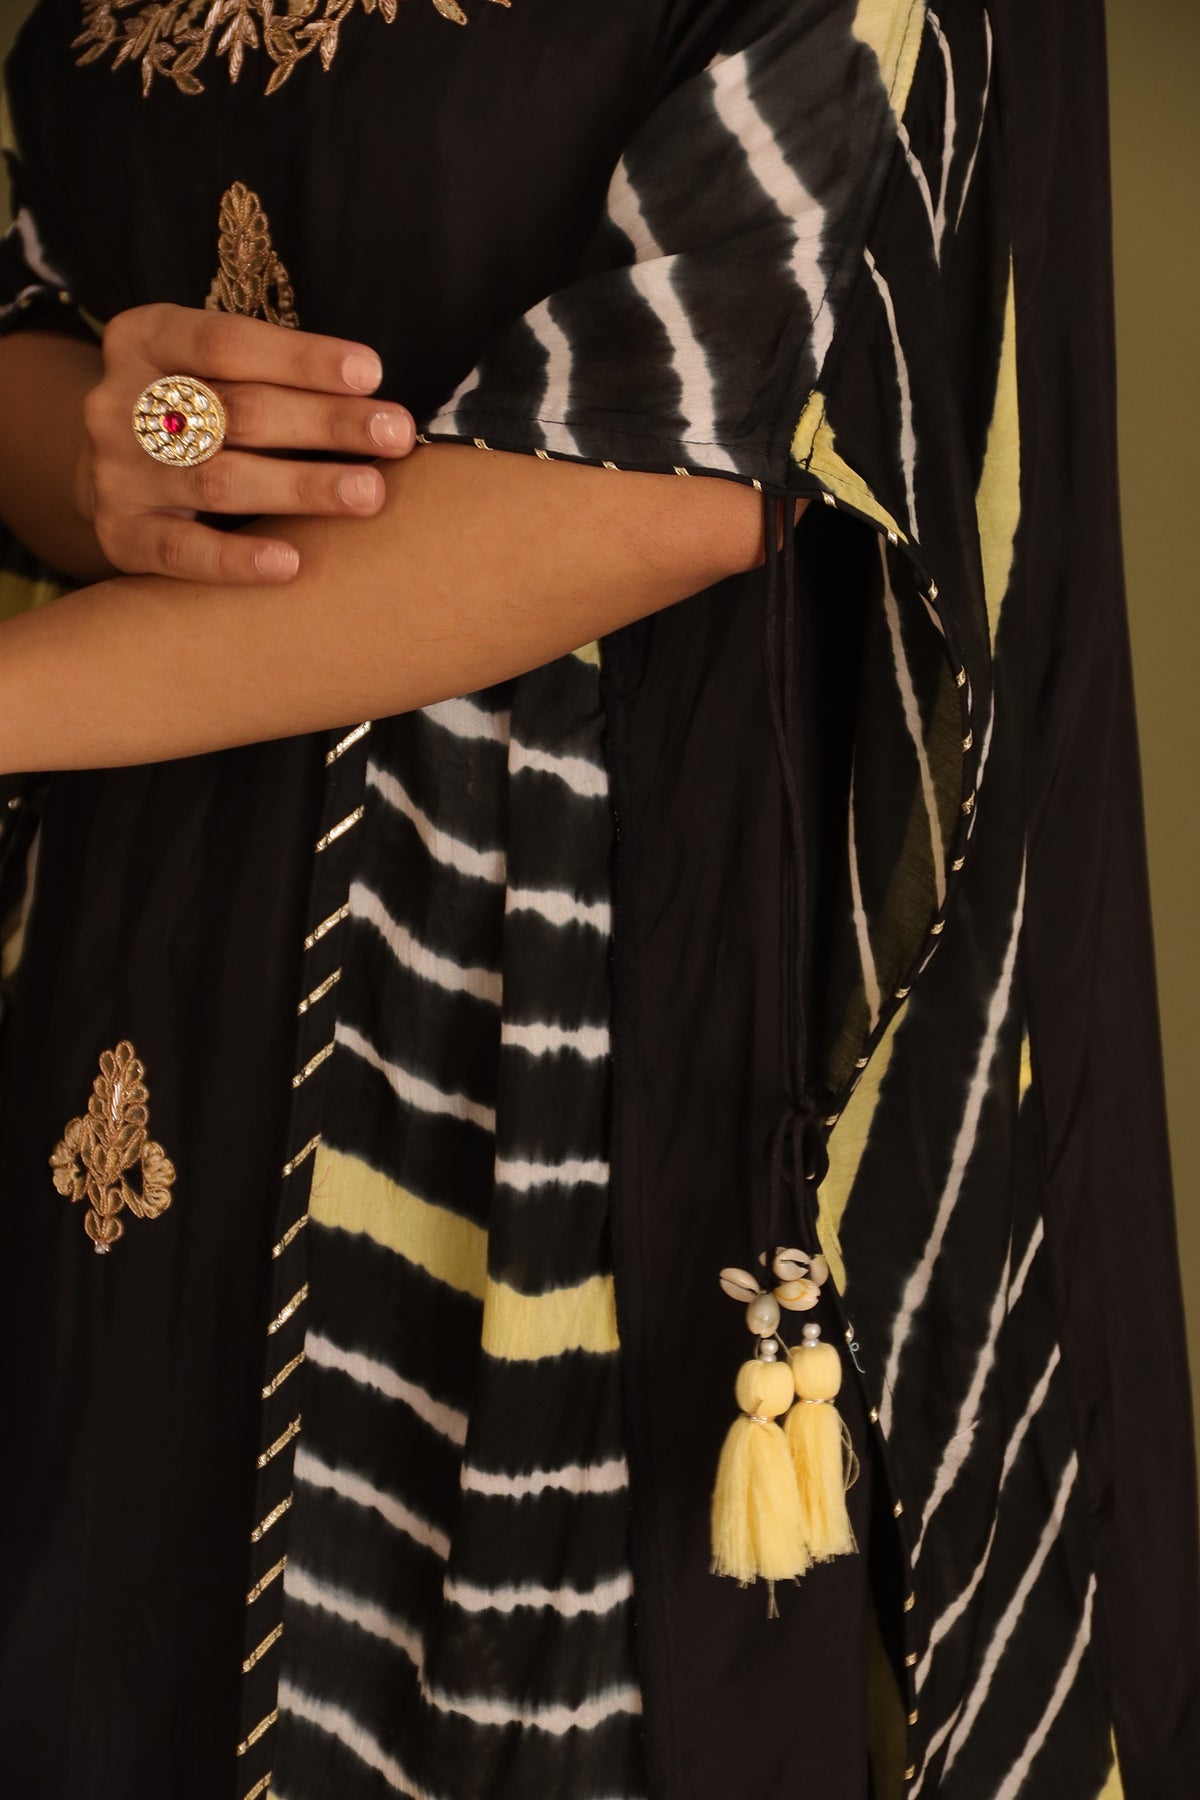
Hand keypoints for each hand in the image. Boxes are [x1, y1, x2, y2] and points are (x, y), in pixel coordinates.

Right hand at [76, 303, 414, 583]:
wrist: (109, 470)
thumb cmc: (196, 412)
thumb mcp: (212, 371)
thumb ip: (271, 377)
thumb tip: (376, 402)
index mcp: (145, 339)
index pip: (227, 342)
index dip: (301, 358)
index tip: (371, 373)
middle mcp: (120, 402)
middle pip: (236, 411)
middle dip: (324, 422)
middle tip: (395, 433)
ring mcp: (116, 471)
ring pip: (218, 480)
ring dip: (301, 486)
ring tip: (369, 493)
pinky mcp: (120, 534)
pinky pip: (181, 552)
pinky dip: (237, 559)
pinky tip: (290, 563)